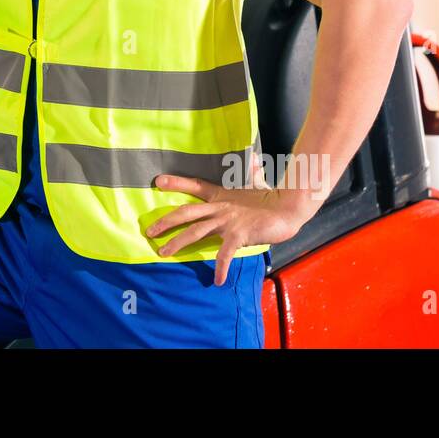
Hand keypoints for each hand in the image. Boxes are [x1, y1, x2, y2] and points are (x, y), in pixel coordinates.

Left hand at [145, 173, 306, 285]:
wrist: (289, 208)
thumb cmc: (272, 199)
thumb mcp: (257, 184)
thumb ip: (252, 173)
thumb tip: (253, 157)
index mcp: (221, 196)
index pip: (195, 185)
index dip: (177, 183)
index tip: (158, 181)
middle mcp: (220, 207)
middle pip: (186, 212)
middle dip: (165, 222)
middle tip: (149, 232)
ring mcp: (228, 220)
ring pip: (196, 231)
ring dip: (177, 243)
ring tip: (163, 253)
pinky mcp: (239, 234)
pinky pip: (225, 253)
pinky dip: (221, 267)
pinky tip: (217, 280)